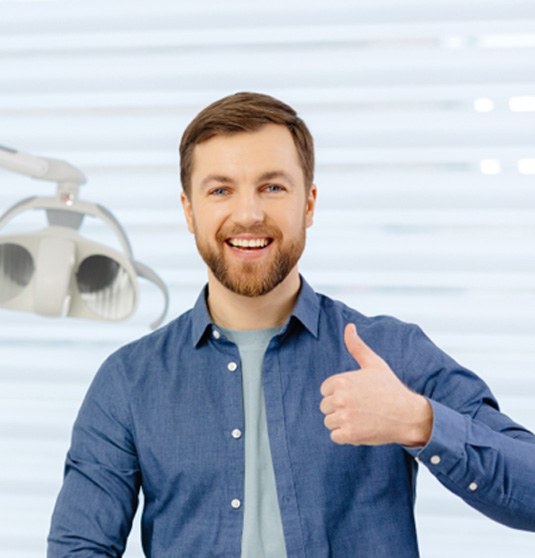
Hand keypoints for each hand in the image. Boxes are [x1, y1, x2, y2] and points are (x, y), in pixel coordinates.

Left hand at [320, 324, 432, 446]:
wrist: (408, 414)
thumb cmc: (390, 388)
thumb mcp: (374, 364)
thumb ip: (357, 346)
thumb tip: (349, 327)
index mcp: (342, 380)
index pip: (325, 390)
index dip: (339, 393)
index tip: (356, 395)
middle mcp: (340, 398)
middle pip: (325, 406)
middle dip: (339, 408)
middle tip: (360, 407)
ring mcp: (344, 417)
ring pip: (329, 421)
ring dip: (342, 422)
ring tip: (362, 417)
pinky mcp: (349, 434)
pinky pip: (335, 436)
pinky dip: (346, 436)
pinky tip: (361, 428)